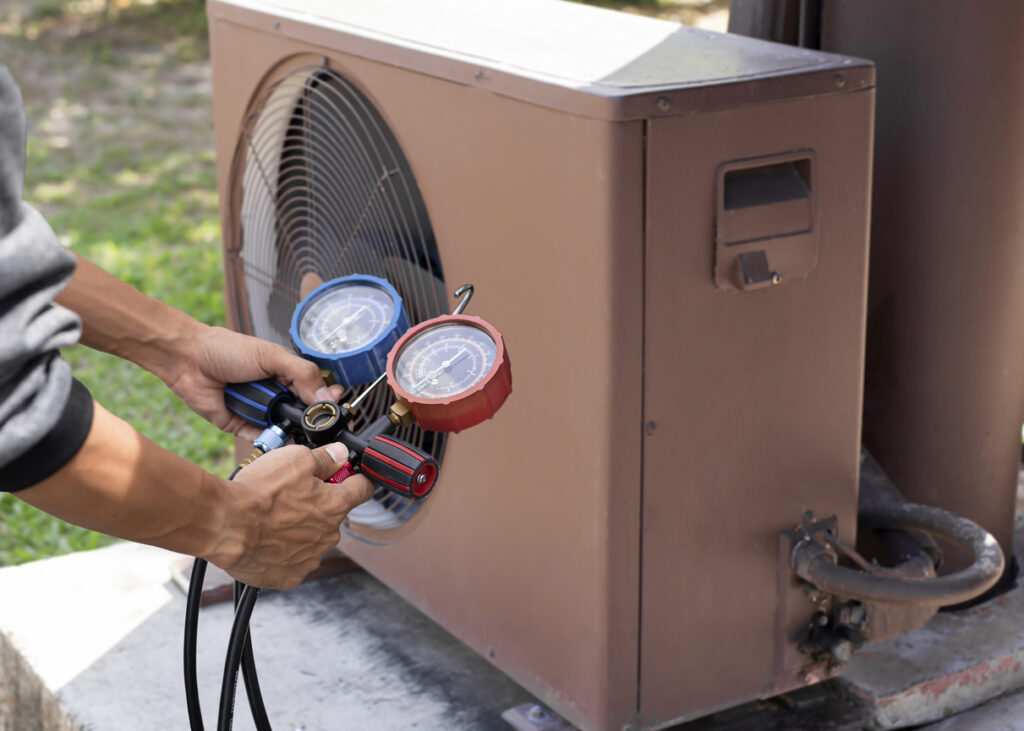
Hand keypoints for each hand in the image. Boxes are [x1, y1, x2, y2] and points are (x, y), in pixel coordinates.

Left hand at [164, 325, 342, 440]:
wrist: (188, 360)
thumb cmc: (226, 349)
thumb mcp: (272, 356)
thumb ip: (302, 374)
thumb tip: (327, 395)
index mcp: (287, 375)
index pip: (316, 391)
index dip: (328, 402)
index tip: (339, 410)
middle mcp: (276, 395)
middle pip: (304, 415)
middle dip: (312, 421)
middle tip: (322, 426)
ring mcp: (260, 412)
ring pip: (286, 429)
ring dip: (292, 432)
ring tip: (299, 432)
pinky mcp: (242, 427)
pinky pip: (262, 440)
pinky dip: (271, 442)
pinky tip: (279, 440)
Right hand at [208, 442, 372, 588]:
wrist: (225, 525)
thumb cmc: (259, 492)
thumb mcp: (296, 459)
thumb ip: (325, 458)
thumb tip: (340, 454)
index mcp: (335, 505)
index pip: (363, 490)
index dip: (354, 478)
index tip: (346, 475)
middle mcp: (329, 535)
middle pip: (333, 515)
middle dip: (318, 504)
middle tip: (291, 494)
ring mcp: (310, 559)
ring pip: (312, 539)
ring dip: (300, 528)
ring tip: (272, 517)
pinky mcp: (289, 576)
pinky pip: (293, 561)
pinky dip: (283, 551)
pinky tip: (266, 539)